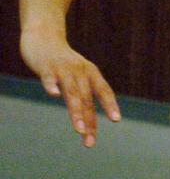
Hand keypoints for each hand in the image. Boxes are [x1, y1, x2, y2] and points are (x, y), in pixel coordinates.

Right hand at [20, 31, 120, 146]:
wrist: (44, 37)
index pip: (104, 91)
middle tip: (90, 141)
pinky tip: (54, 95)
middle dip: (89, 121)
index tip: (116, 120)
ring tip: (79, 130)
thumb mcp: (77, 77)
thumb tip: (88, 124)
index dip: (110, 104)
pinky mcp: (46, 68)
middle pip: (86, 99)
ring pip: (71, 92)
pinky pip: (49, 78)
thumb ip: (82, 98)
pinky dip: (52, 86)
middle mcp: (80, 71)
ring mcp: (63, 69)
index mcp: (90, 73)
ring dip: (76, 112)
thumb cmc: (64, 63)